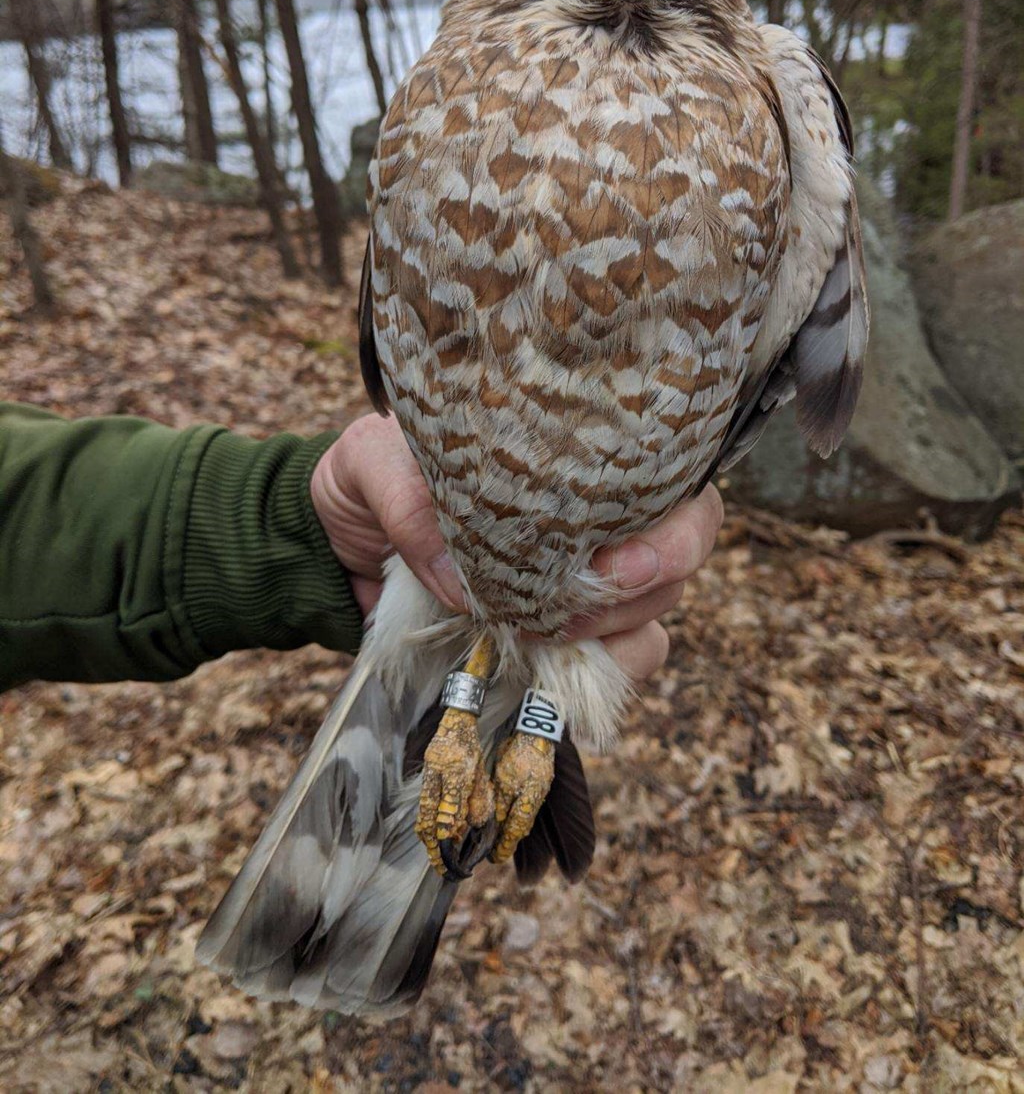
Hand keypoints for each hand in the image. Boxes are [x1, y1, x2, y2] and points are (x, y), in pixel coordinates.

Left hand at [310, 413, 722, 682]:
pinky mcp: (554, 644)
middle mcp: (601, 523)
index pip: (676, 487)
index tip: (620, 556)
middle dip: (646, 585)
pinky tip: (540, 670)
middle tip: (582, 596)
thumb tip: (464, 582)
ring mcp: (584, 587)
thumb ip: (410, 502)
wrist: (335, 541)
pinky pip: (608, 674)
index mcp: (581, 459)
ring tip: (541, 632)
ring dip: (613, 636)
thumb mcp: (374, 465)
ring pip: (651, 620)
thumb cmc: (371, 478)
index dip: (675, 528)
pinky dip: (588, 681)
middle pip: (679, 558)